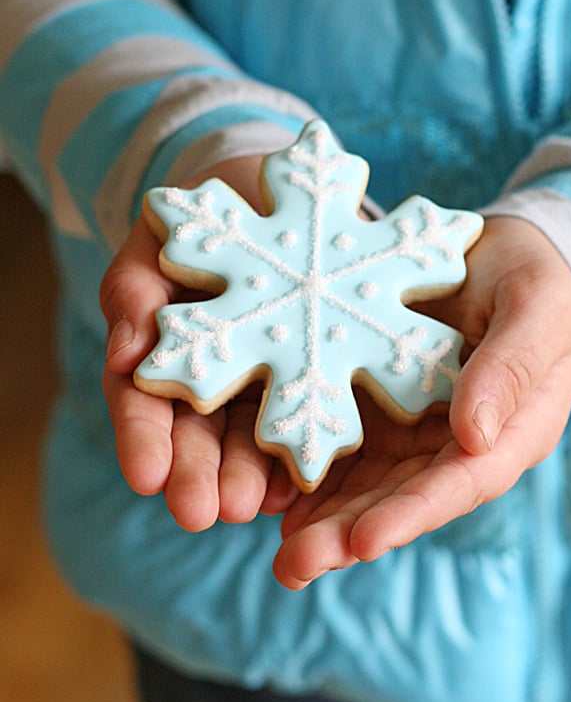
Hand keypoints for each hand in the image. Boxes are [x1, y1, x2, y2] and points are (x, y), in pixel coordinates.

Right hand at [100, 156, 298, 530]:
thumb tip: (122, 353)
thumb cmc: (206, 215)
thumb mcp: (160, 239)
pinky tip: (301, 482)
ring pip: (250, 442)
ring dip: (246, 478)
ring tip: (250, 506)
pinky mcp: (317, 375)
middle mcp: (214, 382)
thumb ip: (134, 290)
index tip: (146, 475)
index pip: (145, 407)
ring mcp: (265, 384)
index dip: (143, 441)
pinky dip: (299, 455)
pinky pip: (308, 419)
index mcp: (167, 356)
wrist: (274, 190)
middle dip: (196, 476)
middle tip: (201, 511)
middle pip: (197, 439)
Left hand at [272, 216, 570, 588]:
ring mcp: (412, 431)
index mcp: (510, 431)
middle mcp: (455, 445)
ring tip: (282, 556)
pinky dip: (310, 477)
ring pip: (368, 487)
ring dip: (325, 523)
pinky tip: (272, 498)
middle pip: (404, 500)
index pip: (462, 483)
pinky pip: (343, 449)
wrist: (491, 256)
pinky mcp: (375, 409)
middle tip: (296, 565)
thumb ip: (512, 366)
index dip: (413, 513)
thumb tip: (476, 437)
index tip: (365, 542)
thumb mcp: (538, 307)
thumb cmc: (529, 277)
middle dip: (351, 536)